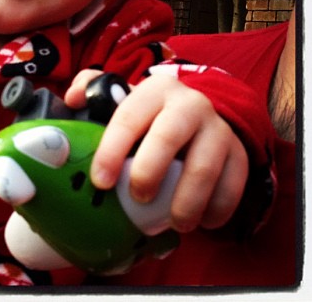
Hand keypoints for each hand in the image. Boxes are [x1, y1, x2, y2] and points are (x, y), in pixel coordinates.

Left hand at [65, 70, 248, 232]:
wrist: (199, 111)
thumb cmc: (150, 112)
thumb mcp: (122, 93)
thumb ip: (93, 88)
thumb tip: (73, 99)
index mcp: (155, 90)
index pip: (129, 117)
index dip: (112, 150)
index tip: (101, 181)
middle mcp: (189, 104)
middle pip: (168, 137)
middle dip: (149, 172)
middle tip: (136, 199)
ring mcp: (217, 127)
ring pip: (204, 165)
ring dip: (186, 200)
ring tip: (174, 223)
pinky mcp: (238, 151)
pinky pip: (233, 183)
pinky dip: (218, 208)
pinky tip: (202, 223)